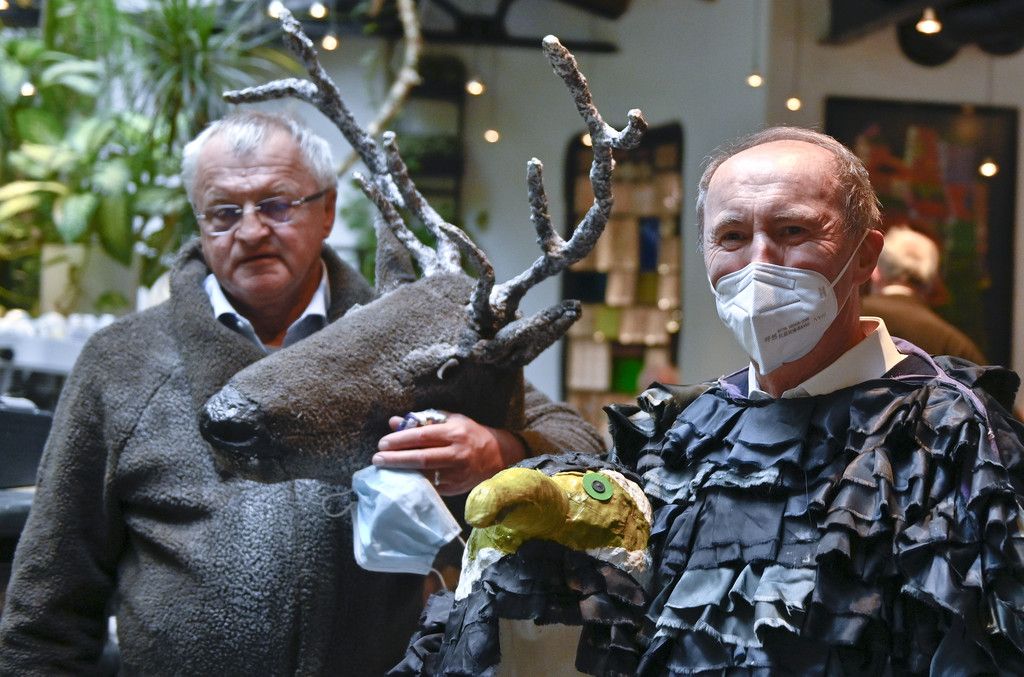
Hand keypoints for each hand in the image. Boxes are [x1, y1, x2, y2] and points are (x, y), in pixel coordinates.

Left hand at [372, 412, 525, 494]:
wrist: (497, 455)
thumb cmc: (470, 433)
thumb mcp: (450, 420)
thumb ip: (421, 421)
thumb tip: (394, 421)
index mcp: (454, 432)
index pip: (421, 436)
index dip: (400, 440)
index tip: (382, 443)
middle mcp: (457, 453)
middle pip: (421, 458)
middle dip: (396, 459)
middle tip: (377, 459)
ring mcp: (457, 473)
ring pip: (425, 474)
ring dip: (402, 472)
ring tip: (384, 470)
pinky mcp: (456, 487)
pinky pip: (431, 486)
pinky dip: (415, 482)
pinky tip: (401, 479)